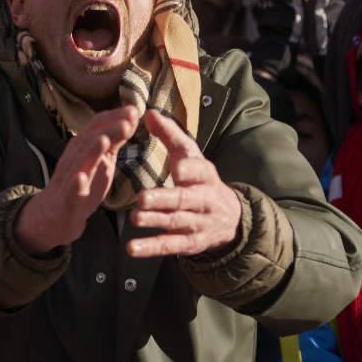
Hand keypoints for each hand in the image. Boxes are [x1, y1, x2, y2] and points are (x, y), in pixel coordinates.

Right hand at [14, 105, 138, 254]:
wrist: (56, 213)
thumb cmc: (83, 182)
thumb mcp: (102, 158)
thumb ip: (114, 140)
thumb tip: (131, 119)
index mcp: (85, 145)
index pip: (98, 125)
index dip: (115, 117)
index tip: (134, 109)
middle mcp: (75, 156)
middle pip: (91, 138)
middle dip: (109, 129)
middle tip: (129, 121)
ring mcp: (70, 176)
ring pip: (80, 161)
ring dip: (92, 150)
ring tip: (105, 141)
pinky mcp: (68, 197)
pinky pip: (70, 189)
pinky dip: (76, 183)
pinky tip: (82, 178)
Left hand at [127, 110, 241, 256]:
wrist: (229, 218)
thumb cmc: (199, 178)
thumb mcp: (190, 154)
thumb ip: (169, 134)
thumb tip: (148, 112)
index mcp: (204, 175)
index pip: (199, 171)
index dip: (189, 169)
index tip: (177, 167)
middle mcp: (203, 199)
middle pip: (184, 200)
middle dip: (164, 199)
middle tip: (143, 198)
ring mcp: (197, 223)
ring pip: (176, 223)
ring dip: (155, 222)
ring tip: (135, 218)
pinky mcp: (189, 243)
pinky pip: (169, 246)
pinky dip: (151, 248)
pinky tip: (132, 249)